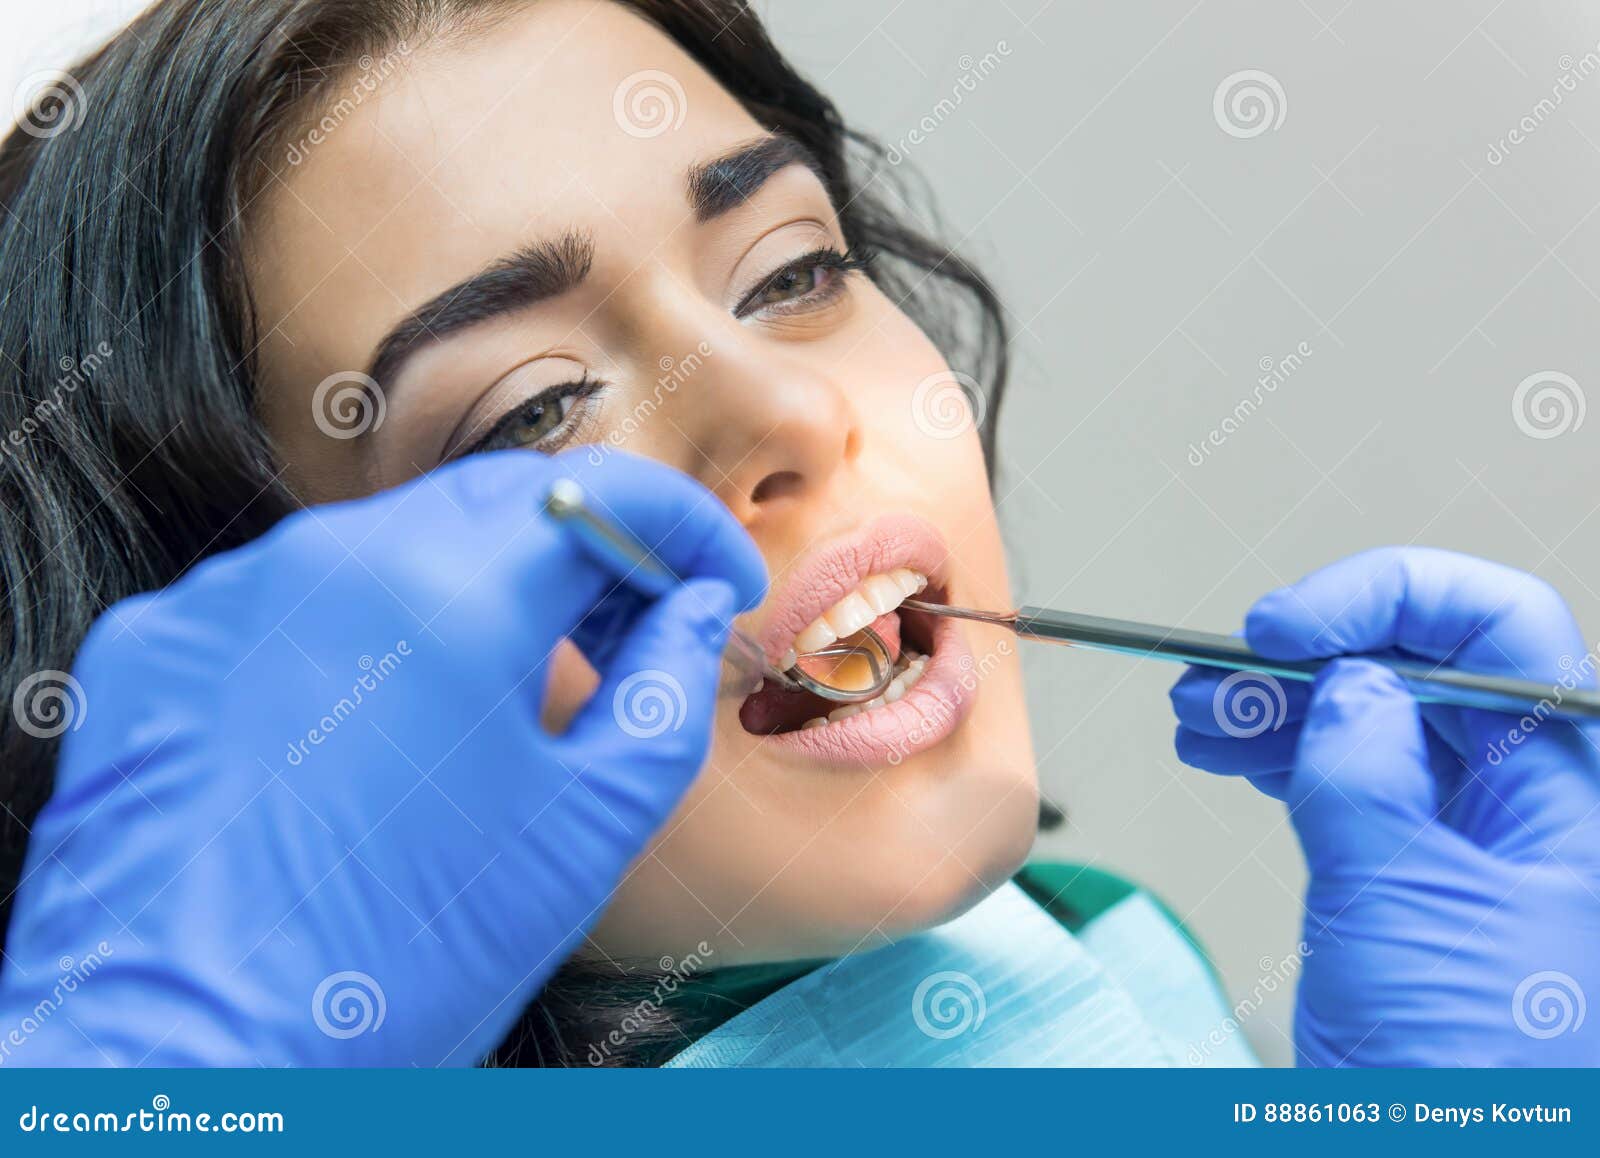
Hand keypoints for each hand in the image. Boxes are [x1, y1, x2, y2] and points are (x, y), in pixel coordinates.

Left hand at [0, 449, 763, 1066]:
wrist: (190, 1069)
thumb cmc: (401, 963)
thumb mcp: (582, 831)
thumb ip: (666, 689)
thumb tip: (690, 608)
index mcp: (449, 598)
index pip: (600, 495)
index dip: (683, 526)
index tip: (717, 579)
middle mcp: (324, 562)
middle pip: (496, 502)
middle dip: (588, 550)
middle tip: (636, 630)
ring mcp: (224, 598)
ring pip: (391, 542)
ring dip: (477, 588)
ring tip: (510, 692)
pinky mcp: (153, 646)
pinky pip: (292, 598)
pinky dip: (366, 630)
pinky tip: (383, 727)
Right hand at [1171, 547, 1599, 1065]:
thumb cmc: (1479, 1077)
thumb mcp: (1411, 899)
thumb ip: (1369, 771)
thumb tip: (1347, 680)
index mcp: (1568, 790)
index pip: (1498, 629)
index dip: (1390, 601)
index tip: (1291, 627)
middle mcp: (1522, 801)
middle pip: (1422, 669)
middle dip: (1314, 654)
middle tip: (1228, 670)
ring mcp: (1459, 840)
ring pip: (1368, 723)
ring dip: (1277, 704)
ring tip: (1202, 713)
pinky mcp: (1403, 879)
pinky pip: (1342, 782)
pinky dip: (1277, 756)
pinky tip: (1225, 751)